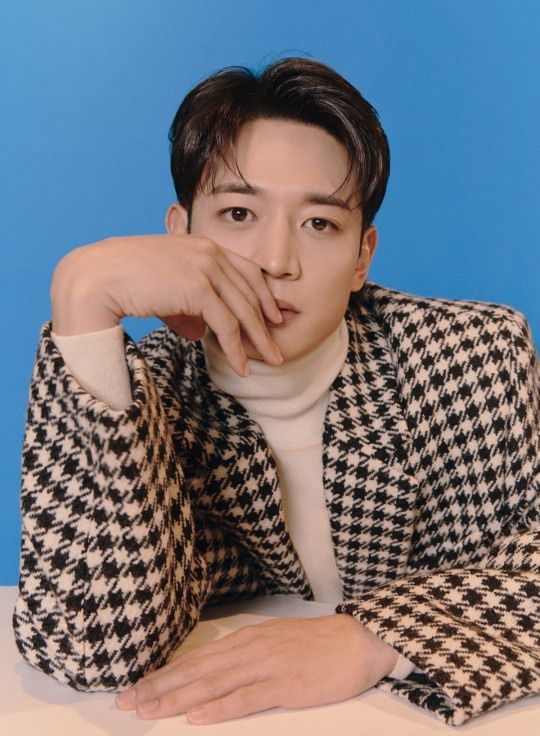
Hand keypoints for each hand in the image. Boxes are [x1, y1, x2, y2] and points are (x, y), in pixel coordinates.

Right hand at [50, 235, 283, 375]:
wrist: (97, 277)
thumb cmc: (123, 281)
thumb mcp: (164, 289)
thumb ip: (186, 307)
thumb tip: (199, 333)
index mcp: (203, 245)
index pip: (246, 271)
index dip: (263, 297)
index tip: (273, 318)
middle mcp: (209, 252)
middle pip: (250, 292)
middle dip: (266, 324)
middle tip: (277, 348)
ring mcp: (205, 267)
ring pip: (243, 311)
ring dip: (258, 340)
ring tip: (270, 362)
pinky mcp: (198, 288)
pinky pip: (226, 325)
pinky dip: (236, 349)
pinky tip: (242, 367)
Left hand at [115, 614, 398, 723]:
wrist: (356, 640)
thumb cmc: (315, 645)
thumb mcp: (273, 641)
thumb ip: (243, 654)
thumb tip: (212, 670)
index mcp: (245, 638)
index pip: (195, 659)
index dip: (163, 674)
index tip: (135, 688)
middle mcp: (249, 648)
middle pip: (196, 670)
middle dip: (158, 687)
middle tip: (126, 702)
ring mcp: (265, 665)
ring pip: (213, 683)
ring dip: (177, 698)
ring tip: (149, 710)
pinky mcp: (284, 684)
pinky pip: (246, 698)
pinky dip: (219, 708)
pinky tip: (197, 717)